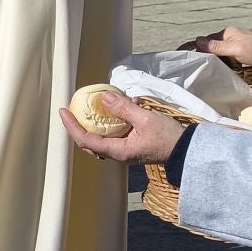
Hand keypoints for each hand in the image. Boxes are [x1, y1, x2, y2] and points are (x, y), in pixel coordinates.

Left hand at [57, 91, 183, 165]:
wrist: (188, 150)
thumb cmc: (168, 137)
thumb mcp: (145, 119)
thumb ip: (123, 108)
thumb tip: (103, 97)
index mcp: (117, 151)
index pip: (85, 140)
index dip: (71, 126)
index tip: (63, 111)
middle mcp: (118, 153)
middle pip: (91, 140)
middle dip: (81, 123)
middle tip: (75, 107)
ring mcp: (126, 150)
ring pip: (104, 135)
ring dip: (101, 119)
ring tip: (105, 101)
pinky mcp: (134, 144)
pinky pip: (118, 132)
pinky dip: (117, 118)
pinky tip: (128, 105)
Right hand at [186, 27, 251, 68]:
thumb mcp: (233, 49)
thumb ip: (216, 46)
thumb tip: (197, 41)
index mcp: (226, 32)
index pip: (208, 40)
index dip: (203, 50)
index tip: (202, 60)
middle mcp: (230, 35)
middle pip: (213, 46)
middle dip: (212, 55)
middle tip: (213, 65)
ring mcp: (235, 41)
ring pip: (220, 51)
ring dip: (220, 58)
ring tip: (223, 66)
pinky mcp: (240, 48)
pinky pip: (228, 54)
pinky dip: (227, 60)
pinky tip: (230, 65)